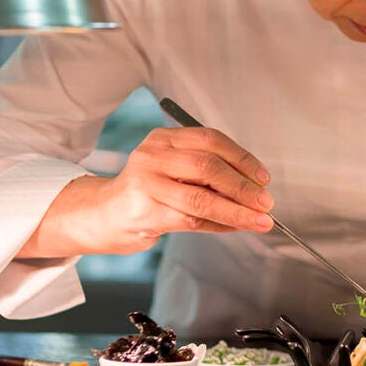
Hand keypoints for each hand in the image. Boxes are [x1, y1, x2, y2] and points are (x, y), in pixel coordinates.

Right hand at [19, 125, 273, 257]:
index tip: (264, 177)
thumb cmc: (145, 193)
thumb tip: (254, 191)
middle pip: (209, 166)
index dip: (242, 159)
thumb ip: (209, 177)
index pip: (211, 140)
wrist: (100, 216)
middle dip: (243, 187)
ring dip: (236, 211)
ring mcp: (146, 182)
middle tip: (266, 202)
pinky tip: (235, 227)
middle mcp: (153, 155)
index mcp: (165, 138)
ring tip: (260, 221)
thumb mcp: (175, 173)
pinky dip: (219, 224)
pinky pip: (191, 220)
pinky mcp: (144, 212)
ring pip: (202, 198)